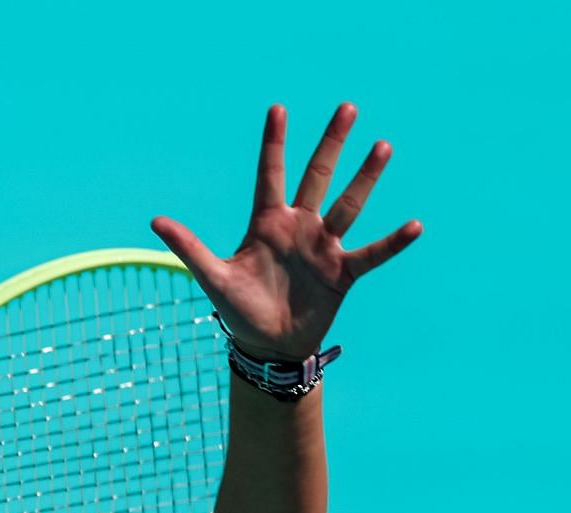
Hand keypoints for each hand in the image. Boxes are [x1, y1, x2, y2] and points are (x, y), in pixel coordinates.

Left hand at [151, 102, 420, 362]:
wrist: (267, 345)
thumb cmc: (238, 310)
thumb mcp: (212, 277)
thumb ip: (189, 247)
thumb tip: (155, 221)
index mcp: (267, 223)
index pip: (269, 174)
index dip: (273, 143)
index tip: (278, 108)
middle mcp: (299, 226)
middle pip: (317, 176)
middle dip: (331, 143)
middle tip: (347, 108)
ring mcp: (323, 247)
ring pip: (348, 205)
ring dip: (365, 179)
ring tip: (382, 147)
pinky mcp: (342, 272)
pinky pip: (372, 253)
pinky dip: (392, 242)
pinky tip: (415, 225)